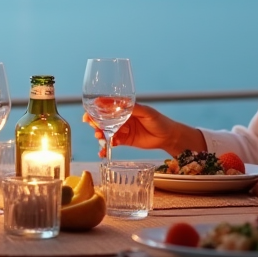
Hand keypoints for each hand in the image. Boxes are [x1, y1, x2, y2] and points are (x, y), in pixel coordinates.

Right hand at [84, 103, 205, 157]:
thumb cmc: (159, 120)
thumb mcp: (145, 112)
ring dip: (99, 134)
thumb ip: (131, 108)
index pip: (107, 107)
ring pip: (106, 131)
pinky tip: (102, 153)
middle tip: (92, 125)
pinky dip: (105, 148)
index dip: (96, 110)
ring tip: (99, 137)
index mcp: (125, 108)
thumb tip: (116, 103)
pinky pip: (112, 143)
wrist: (168, 137)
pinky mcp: (124, 141)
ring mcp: (122, 130)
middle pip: (103, 119)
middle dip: (95, 122)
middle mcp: (121, 118)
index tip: (89, 113)